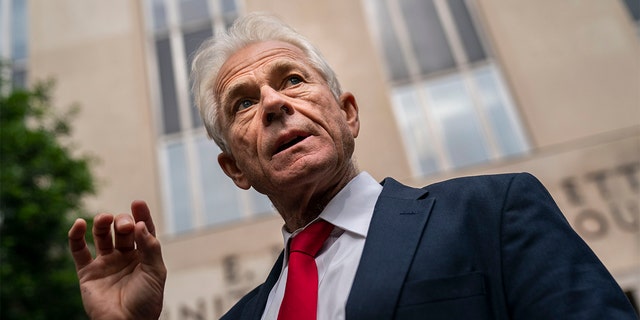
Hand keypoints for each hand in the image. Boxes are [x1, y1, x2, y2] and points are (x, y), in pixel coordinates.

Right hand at [68, 200, 166, 319]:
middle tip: (125, 226)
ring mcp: (106, 263)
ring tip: (104, 218)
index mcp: (144, 255)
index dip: (141, 215)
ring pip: (101, 235)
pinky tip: (80, 224)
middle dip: (123, 222)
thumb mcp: (155, 272)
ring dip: (102, 223)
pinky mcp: (87, 273)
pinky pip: (78, 250)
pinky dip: (76, 236)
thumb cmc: (146, 300)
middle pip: (122, 229)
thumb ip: (150, 247)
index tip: (138, 202)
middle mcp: (125, 256)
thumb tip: (141, 224)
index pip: (143, 229)